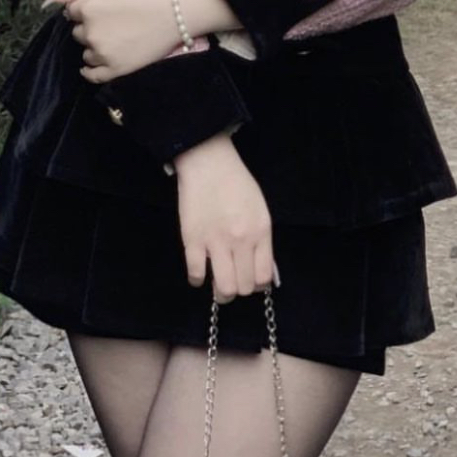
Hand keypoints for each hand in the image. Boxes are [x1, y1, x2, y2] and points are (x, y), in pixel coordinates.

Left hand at [41, 0, 177, 82]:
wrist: (176, 12)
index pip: (72, 12)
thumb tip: (49, 1)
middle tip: (113, 21)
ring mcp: (102, 54)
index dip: (87, 8)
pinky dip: (90, 70)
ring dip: (94, 46)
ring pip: (86, 52)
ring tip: (116, 37)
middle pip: (78, 33)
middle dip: (90, 27)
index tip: (104, 7)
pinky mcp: (115, 70)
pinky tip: (96, 64)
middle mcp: (91, 33)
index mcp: (88, 8)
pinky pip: (92, 75)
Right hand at [173, 134, 275, 303]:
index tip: (250, 280)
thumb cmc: (237, 184)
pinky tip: (199, 273)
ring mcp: (216, 241)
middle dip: (239, 289)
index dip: (257, 285)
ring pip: (224, 288)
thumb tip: (263, 272)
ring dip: (221, 293)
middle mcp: (241, 240)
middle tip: (233, 281)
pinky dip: (197, 280)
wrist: (209, 163)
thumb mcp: (260, 210)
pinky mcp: (192, 240)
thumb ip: (262, 241)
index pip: (263, 277)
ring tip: (217, 285)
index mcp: (261, 232)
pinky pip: (196, 274)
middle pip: (244, 287)